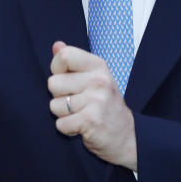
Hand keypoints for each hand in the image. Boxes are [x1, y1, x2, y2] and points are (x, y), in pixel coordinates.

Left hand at [47, 41, 136, 170]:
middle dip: (59, 96)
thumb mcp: (93, 77)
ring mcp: (96, 100)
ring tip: (80, 114)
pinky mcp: (91, 120)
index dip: (57, 69)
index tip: (66, 79)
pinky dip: (67, 129)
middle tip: (78, 102)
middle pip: (53, 83)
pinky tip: (81, 126)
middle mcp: (99, 80)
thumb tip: (56, 45)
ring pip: (55, 105)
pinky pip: (60, 124)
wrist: (127, 136)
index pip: (64, 56)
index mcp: (98, 66)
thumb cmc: (104, 104)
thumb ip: (73, 61)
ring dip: (63, 114)